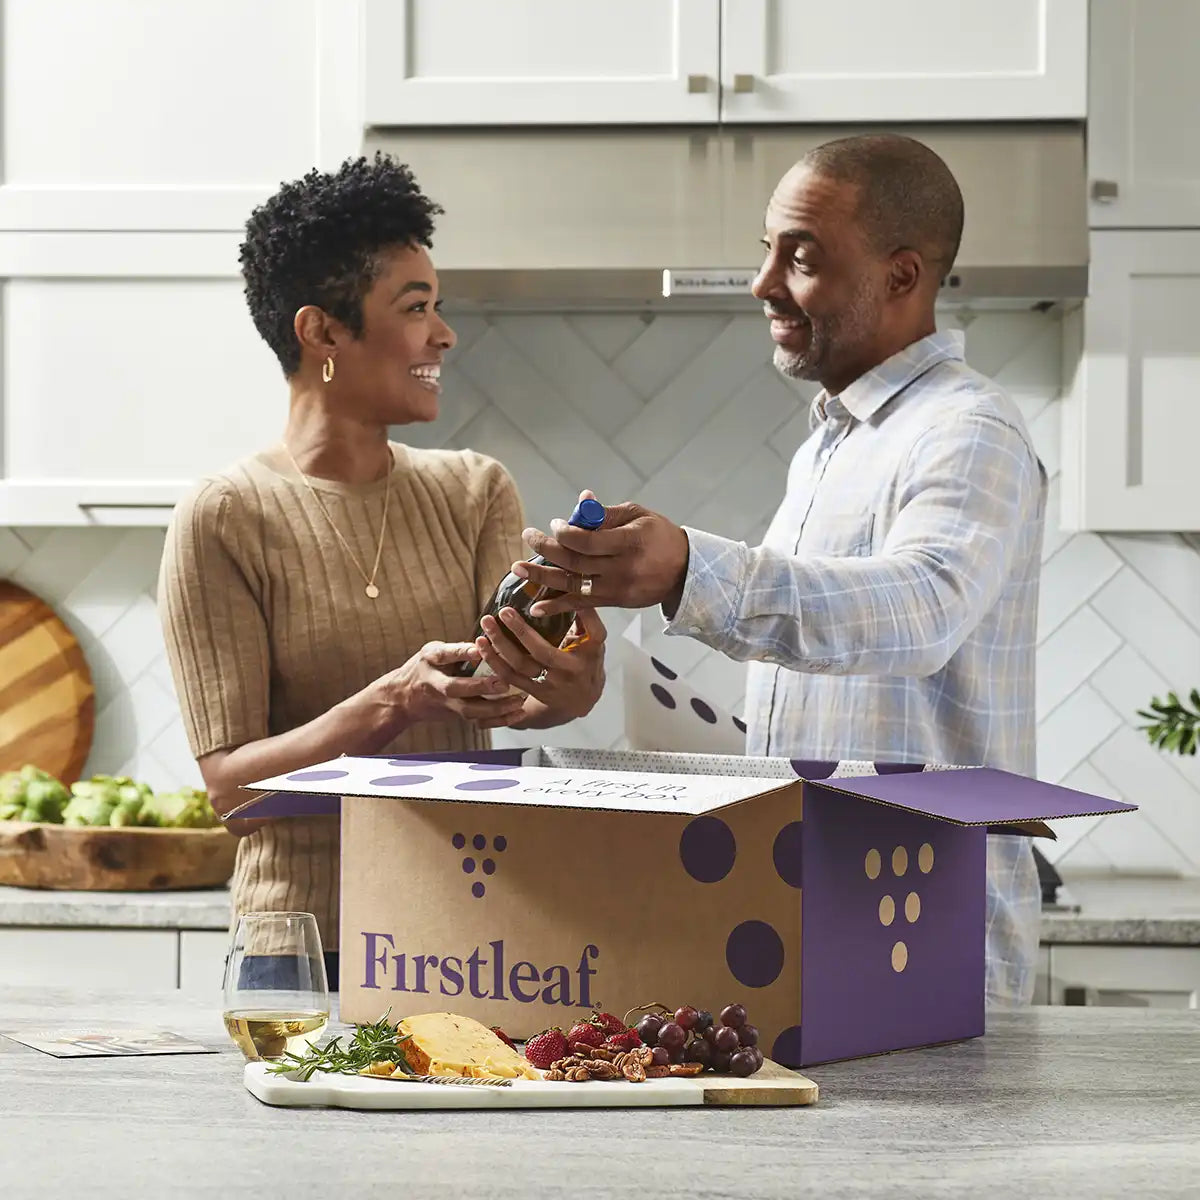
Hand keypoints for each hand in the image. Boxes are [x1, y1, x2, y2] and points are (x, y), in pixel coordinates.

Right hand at [375, 640, 527, 730]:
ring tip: (519, 699)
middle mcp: (438, 685)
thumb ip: (456, 649)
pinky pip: (479, 721)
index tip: (478, 649)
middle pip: (457, 689)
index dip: (461, 652)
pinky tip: (519, 713)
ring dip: (496, 707)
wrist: (404, 698)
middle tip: (503, 683)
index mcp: (430, 662)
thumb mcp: (433, 651)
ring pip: (471, 710)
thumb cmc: (424, 668)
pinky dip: (500, 720)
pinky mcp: (458, 715)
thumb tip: (482, 644)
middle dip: (480, 687)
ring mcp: (448, 704)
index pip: (444, 655)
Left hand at [474, 606, 606, 725]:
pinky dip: (494, 661)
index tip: (539, 603)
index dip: (571, 614)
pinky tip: (483, 646)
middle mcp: (571, 671)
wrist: (583, 699)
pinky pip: (510, 677)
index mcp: (590, 653)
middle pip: (543, 652)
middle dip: (520, 630)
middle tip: (503, 611)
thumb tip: (568, 587)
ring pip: (521, 665)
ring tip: (487, 624)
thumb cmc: (587, 660)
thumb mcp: (594, 640)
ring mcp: (551, 684)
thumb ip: (585, 617)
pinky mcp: (534, 692)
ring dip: (500, 645)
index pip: (585, 632)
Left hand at [516, 494, 689, 617]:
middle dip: (546, 550)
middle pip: (575, 562)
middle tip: (527, 536)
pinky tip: (536, 608)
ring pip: (573, 585)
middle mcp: (622, 569)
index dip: (565, 533)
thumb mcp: (638, 516)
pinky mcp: (614, 602)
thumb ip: (605, 513)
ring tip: (517, 569)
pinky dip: (557, 607)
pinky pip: (581, 605)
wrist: (684, 570)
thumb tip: (579, 502)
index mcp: (629, 543)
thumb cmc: (659, 536)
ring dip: (542, 578)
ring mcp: (617, 589)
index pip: (587, 541)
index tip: (554, 524)